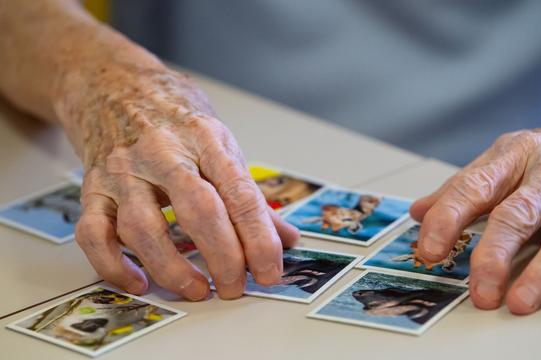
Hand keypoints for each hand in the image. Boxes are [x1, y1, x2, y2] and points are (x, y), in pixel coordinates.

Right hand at [59, 61, 298, 299]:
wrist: (111, 84)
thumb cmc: (172, 115)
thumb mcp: (218, 141)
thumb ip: (249, 192)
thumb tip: (286, 238)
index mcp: (205, 138)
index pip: (240, 194)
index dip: (259, 238)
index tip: (270, 271)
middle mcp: (162, 153)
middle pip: (198, 211)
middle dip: (223, 257)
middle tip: (236, 287)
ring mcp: (123, 171)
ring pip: (142, 228)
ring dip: (172, 268)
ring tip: (198, 290)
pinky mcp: (92, 188)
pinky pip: (94, 234)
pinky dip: (114, 265)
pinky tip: (139, 282)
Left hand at [410, 107, 540, 313]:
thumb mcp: (507, 158)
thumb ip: (464, 187)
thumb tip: (418, 212)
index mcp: (517, 154)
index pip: (475, 186)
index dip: (448, 218)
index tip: (428, 249)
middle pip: (518, 214)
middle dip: (494, 254)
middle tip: (479, 289)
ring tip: (519, 301)